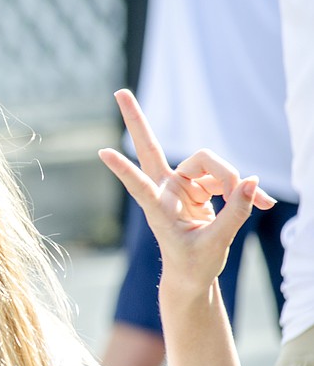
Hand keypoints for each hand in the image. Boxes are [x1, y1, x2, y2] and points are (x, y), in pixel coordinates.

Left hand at [98, 89, 275, 289]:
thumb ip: (234, 212)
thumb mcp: (216, 243)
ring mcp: (181, 185)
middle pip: (150, 146)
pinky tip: (263, 203)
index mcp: (158, 208)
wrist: (193, 274)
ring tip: (257, 204)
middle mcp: (165, 189)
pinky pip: (226, 178)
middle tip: (119, 92)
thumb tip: (251, 182)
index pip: (139, 185)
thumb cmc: (194, 263)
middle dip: (136, 119)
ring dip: (233, 181)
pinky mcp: (198, 187)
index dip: (123, 170)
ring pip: (210, 164)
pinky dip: (245, 190)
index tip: (102, 153)